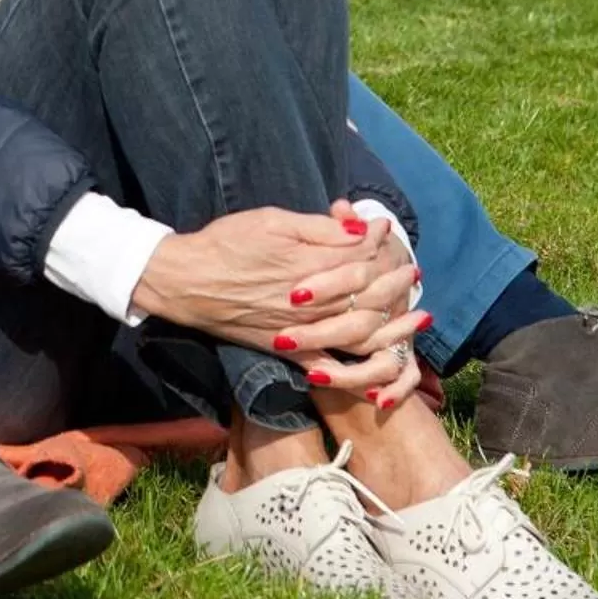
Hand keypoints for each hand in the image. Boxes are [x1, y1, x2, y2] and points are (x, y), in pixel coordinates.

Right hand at [133, 207, 421, 363]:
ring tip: (413, 316)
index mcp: (306, 265)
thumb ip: (319, 228)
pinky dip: (358, 375)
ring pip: (359, 335)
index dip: (379, 245)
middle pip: (368, 297)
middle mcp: (309, 303)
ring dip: (392, 326)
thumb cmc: (226, 242)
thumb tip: (359, 227)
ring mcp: (300, 331)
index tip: (389, 231)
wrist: (185, 281)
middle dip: (395, 283)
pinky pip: (329, 368)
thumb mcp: (271, 220)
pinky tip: (382, 378)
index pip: (360, 258)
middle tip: (412, 272)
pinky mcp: (287, 350)